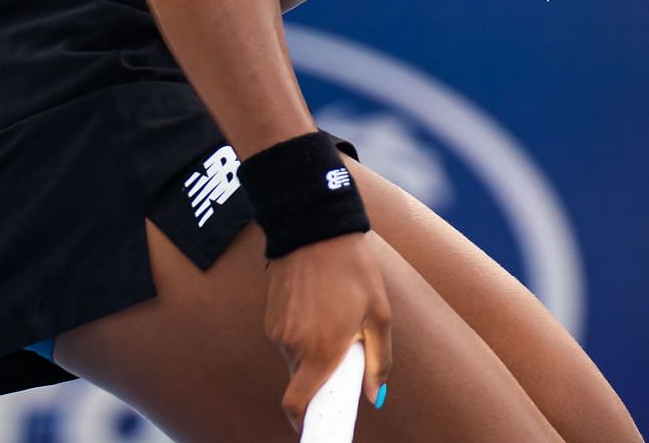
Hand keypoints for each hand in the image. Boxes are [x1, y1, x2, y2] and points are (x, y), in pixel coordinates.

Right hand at [264, 233, 392, 432]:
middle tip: (343, 352)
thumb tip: (375, 395)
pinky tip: (317, 304)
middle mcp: (293, 345)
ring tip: (333, 316)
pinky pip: (287, 339)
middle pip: (303, 381)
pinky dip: (302, 334)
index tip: (319, 427)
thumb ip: (377, 360)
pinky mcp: (270, 316)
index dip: (305, 422)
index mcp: (321, 350)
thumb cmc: (353, 269)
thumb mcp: (378, 314)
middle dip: (320, 377)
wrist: (314, 226)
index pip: (298, 404)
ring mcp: (277, 330)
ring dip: (313, 351)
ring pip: (295, 359)